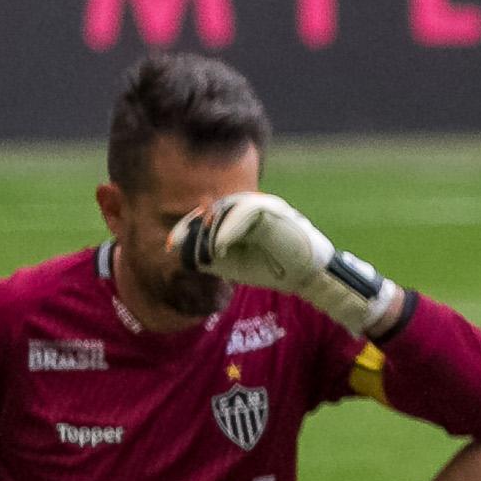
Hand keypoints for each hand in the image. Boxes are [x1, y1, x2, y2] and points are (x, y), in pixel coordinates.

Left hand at [175, 193, 403, 332]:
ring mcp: (263, 205)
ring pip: (225, 208)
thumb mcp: (230, 263)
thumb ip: (206, 254)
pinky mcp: (272, 209)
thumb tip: (181, 248)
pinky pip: (243, 212)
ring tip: (204, 252)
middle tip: (180, 245)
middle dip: (196, 229)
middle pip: (214, 209)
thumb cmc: (272, 269)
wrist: (308, 276)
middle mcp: (252, 205)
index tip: (173, 244)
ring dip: (210, 231)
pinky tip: (219, 248)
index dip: (189, 227)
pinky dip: (228, 230)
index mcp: (242, 216)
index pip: (209, 214)